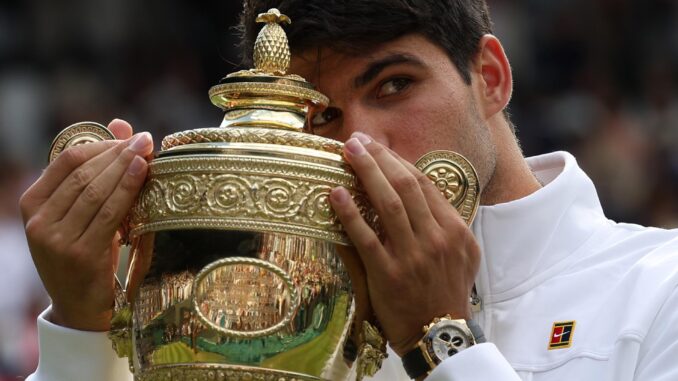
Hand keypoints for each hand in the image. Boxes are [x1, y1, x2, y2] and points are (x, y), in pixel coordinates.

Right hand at [20, 119, 153, 330]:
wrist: (81, 308)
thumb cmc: (86, 253)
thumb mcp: (85, 212)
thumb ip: (98, 169)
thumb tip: (120, 123)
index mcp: (32, 203)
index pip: (66, 159)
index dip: (101, 143)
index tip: (130, 136)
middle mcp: (38, 220)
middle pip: (84, 172)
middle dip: (118, 152)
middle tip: (145, 139)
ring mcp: (57, 239)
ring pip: (96, 190)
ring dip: (125, 166)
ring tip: (147, 150)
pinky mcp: (81, 254)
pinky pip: (109, 212)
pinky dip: (128, 188)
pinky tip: (143, 172)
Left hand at [330, 132, 479, 356]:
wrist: (439, 334)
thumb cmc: (447, 293)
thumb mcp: (464, 256)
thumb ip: (447, 224)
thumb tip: (425, 194)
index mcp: (454, 231)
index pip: (423, 184)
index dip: (398, 161)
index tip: (378, 147)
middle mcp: (435, 239)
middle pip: (406, 186)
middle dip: (380, 158)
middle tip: (357, 141)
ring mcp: (412, 256)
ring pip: (389, 204)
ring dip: (366, 173)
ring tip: (347, 153)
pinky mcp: (388, 274)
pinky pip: (366, 238)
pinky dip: (350, 214)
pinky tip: (336, 194)